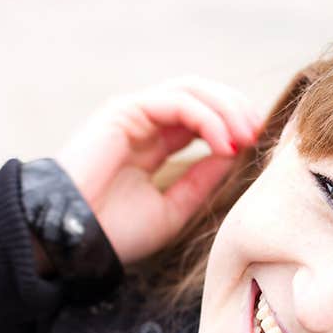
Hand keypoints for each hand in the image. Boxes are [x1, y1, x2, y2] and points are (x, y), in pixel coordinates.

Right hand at [55, 76, 262, 264]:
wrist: (74, 242)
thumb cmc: (116, 232)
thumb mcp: (175, 208)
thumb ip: (203, 180)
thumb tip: (235, 155)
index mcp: (155, 144)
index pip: (202, 117)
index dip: (232, 124)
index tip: (257, 144)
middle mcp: (145, 124)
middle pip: (200, 95)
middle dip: (234, 108)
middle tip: (258, 132)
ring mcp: (133, 114)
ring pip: (191, 89)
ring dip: (226, 108)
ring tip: (246, 135)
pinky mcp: (124, 111)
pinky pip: (176, 102)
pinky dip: (206, 118)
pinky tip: (223, 143)